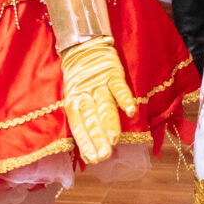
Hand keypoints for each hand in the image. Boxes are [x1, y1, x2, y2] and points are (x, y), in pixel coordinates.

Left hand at [58, 36, 137, 165]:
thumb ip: (83, 118)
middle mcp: (85, 93)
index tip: (92, 160)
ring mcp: (99, 82)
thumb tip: (88, 149)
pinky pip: (119, 86)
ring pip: (104, 105)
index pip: (78, 125)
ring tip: (113, 139)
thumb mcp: (76, 95)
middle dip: (97, 138)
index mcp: (73, 100)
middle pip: (91, 118)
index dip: (84, 142)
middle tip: (103, 156)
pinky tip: (130, 110)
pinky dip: (124, 98)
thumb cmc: (81, 76)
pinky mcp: (112, 71)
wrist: (83, 44)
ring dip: (108, 122)